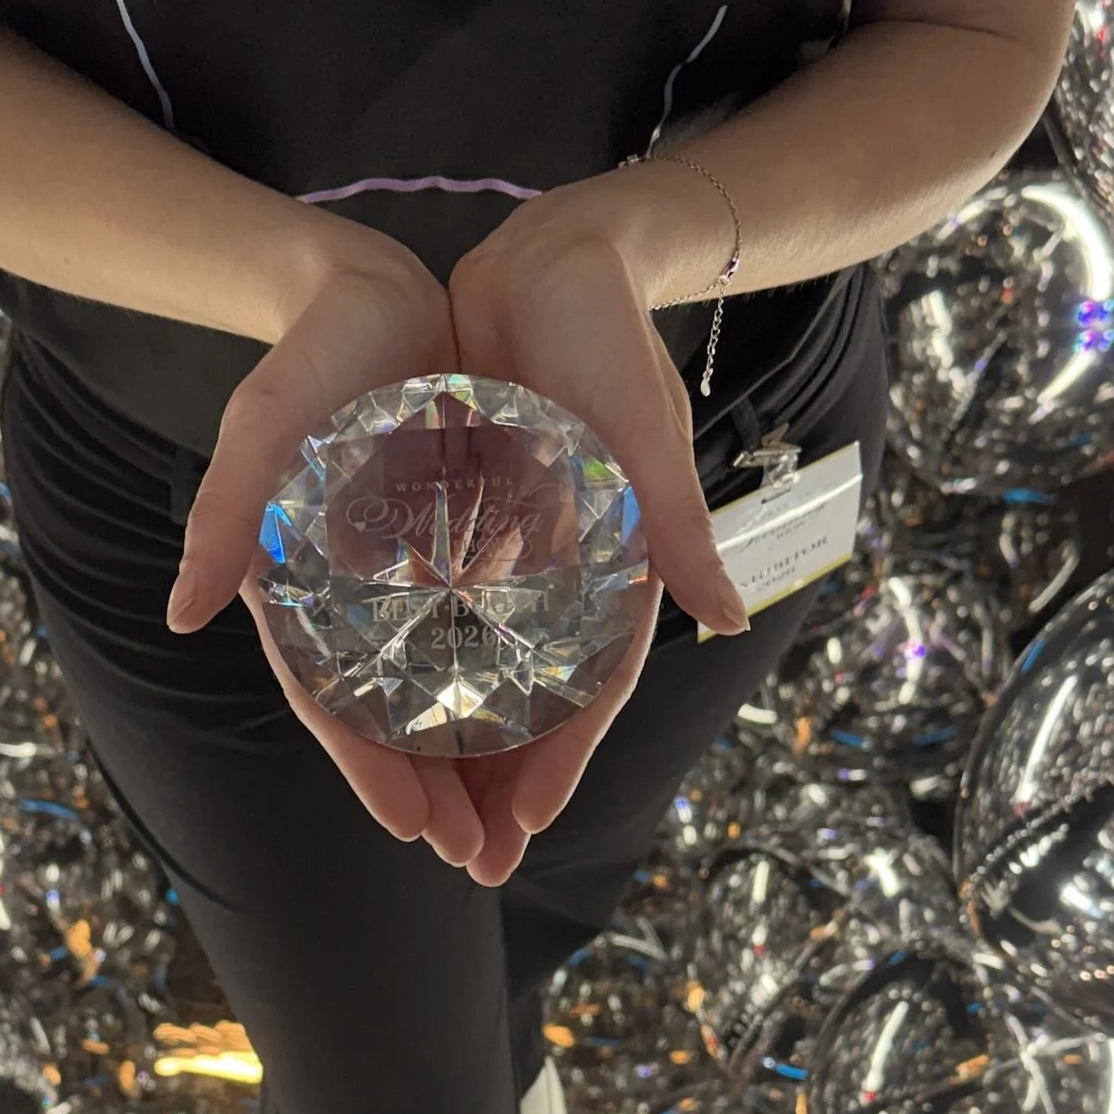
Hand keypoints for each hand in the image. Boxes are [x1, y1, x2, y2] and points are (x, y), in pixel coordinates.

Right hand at [172, 243, 487, 863]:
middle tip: (479, 860)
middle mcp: (348, 600)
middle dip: (434, 792)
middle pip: (391, 718)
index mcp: (295, 589)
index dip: (371, 768)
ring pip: (440, 692)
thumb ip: (225, 514)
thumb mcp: (264, 426)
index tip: (416, 828)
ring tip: (513, 826)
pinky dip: (503, 689)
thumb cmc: (306, 358)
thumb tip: (185, 613)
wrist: (362, 291)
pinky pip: (476, 639)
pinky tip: (542, 731)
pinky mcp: (447, 552)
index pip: (333, 701)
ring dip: (474, 761)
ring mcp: (399, 581)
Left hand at [432, 168, 749, 883]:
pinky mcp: (482, 510)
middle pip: (536, 695)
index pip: (589, 685)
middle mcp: (571, 566)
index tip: (522, 830)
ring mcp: (524, 543)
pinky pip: (452, 607)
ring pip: (490, 664)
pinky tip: (387, 707)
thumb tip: (725, 615)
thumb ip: (676, 523)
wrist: (561, 251)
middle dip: (505, 779)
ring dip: (465, 738)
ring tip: (431, 812)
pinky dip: (428, 660)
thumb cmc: (606, 334)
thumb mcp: (640, 426)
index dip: (560, 759)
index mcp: (616, 560)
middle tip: (470, 861)